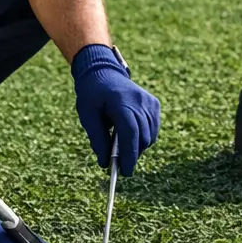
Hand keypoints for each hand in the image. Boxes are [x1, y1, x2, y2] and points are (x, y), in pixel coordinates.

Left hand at [71, 44, 160, 175]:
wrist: (103, 71)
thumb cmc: (92, 94)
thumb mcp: (87, 116)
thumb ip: (97, 139)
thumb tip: (105, 163)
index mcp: (120, 101)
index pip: (130, 132)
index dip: (129, 154)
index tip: (124, 171)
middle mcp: (139, 100)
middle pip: (142, 137)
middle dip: (133, 155)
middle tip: (121, 166)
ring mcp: (149, 101)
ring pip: (150, 135)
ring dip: (138, 147)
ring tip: (123, 149)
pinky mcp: (154, 104)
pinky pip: (153, 128)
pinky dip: (144, 137)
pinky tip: (131, 136)